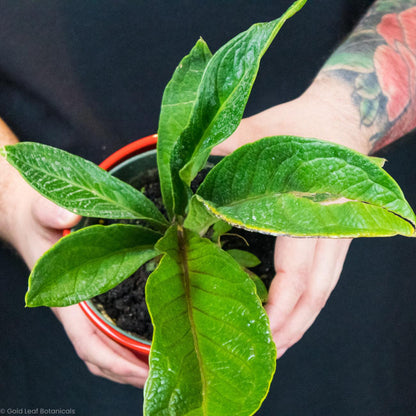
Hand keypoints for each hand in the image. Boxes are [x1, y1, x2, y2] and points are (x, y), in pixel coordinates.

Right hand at [0, 131, 148, 386]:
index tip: (142, 374)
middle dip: (129, 372)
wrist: (32, 220)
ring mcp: (86, 307)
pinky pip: (110, 332)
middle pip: (101, 355)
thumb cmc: (36, 220)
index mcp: (64, 297)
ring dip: (130, 364)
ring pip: (106, 348)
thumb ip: (51, 211)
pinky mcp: (95, 299)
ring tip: (162, 368)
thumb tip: (68, 216)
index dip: (114, 360)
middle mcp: (77, 309)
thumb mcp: (42, 211)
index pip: (88, 340)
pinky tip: (148, 344)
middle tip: (166, 376)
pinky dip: (127, 346)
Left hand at [213, 76, 368, 357]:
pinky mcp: (332, 237)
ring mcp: (335, 236)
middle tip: (265, 355)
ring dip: (300, 322)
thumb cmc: (303, 127)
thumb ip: (228, 142)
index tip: (260, 331)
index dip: (280, 306)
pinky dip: (305, 303)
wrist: (341, 120)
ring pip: (322, 291)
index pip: (299, 271)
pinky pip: (322, 279)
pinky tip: (288, 315)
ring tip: (276, 347)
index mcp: (311, 208)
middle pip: (314, 293)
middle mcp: (330, 230)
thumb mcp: (264, 128)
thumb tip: (184, 152)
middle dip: (290, 327)